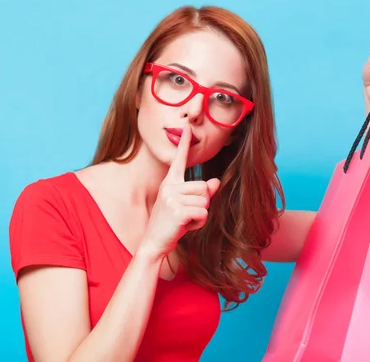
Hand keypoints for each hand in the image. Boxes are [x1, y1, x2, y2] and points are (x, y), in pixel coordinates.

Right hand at [139, 127, 219, 259]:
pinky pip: (203, 213)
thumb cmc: (170, 224)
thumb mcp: (185, 205)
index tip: (187, 127)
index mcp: (169, 183)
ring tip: (183, 221)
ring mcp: (171, 198)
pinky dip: (199, 223)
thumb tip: (216, 181)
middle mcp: (169, 187)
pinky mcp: (177, 210)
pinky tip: (184, 227)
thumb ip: (201, 193)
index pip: (179, 160)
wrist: (154, 243)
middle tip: (186, 214)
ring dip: (200, 215)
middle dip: (202, 203)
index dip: (183, 144)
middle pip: (204, 187)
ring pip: (205, 201)